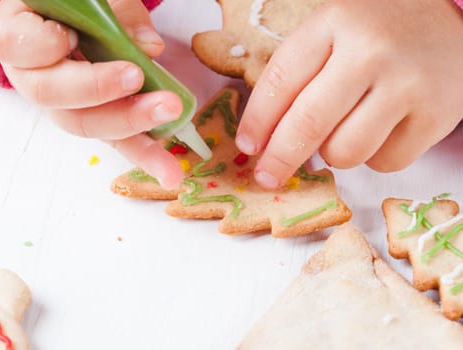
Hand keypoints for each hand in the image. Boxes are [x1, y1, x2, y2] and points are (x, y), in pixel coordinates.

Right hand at [0, 0, 184, 188]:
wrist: (64, 23)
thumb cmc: (73, 7)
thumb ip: (116, 13)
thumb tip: (149, 48)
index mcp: (19, 36)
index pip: (16, 46)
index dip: (44, 46)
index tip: (72, 36)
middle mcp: (33, 77)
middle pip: (53, 95)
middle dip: (97, 90)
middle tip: (137, 77)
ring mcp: (63, 106)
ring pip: (86, 124)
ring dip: (130, 124)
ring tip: (170, 115)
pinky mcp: (95, 122)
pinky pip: (116, 141)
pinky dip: (145, 154)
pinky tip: (169, 171)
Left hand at [236, 0, 462, 188]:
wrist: (449, 25)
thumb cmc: (377, 33)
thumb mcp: (332, 34)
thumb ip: (298, 76)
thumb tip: (263, 139)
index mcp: (334, 23)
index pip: (281, 81)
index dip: (257, 122)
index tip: (247, 147)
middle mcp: (371, 52)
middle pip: (309, 124)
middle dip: (280, 159)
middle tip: (267, 176)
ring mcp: (407, 85)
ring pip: (345, 152)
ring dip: (332, 154)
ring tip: (344, 131)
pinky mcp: (435, 116)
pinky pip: (384, 163)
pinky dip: (372, 157)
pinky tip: (380, 131)